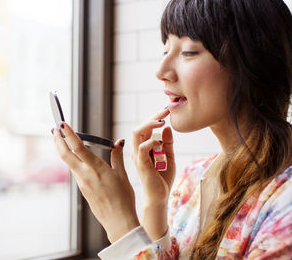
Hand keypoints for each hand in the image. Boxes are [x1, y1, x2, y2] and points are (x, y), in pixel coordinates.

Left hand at [52, 122, 139, 242]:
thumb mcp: (123, 175)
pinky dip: (73, 161)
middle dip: (58, 140)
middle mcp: (85, 175)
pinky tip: (77, 158)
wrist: (118, 221)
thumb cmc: (124, 199)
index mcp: (96, 169)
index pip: (78, 147)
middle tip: (55, 130)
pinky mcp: (82, 190)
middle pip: (65, 154)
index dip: (69, 134)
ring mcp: (82, 183)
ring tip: (63, 140)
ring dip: (64, 150)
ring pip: (69, 163)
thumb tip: (118, 142)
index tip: (62, 125)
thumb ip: (117, 156)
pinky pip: (75, 172)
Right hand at [132, 108, 175, 239]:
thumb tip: (167, 127)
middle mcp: (138, 150)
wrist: (160, 196)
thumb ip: (167, 143)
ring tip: (162, 121)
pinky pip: (142, 148)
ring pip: (137, 133)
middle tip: (165, 111)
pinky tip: (160, 141)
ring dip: (150, 124)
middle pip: (139, 127)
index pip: (146, 128)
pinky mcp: (141, 164)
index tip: (167, 110)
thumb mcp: (169, 157)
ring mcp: (138, 156)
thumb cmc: (163, 178)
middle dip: (152, 117)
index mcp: (144, 147)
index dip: (155, 117)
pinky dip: (151, 142)